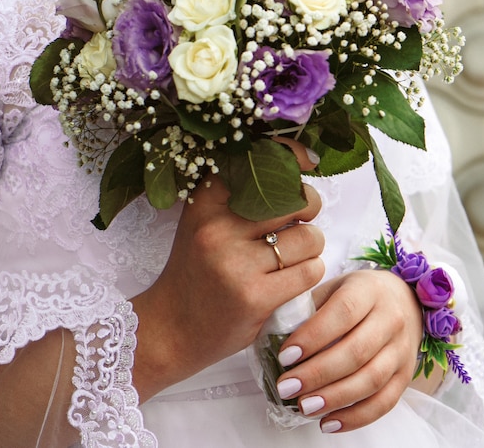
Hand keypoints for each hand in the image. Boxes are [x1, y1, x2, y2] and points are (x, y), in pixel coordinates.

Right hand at [131, 141, 325, 401]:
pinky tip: (290, 280)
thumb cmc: (196, 270)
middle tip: (298, 223)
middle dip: (308, 209)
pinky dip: (309, 274)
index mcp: (204, 202)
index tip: (309, 160)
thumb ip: (238, 195)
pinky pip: (310, 271)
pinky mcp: (255, 296)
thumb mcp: (203, 222)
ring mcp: (235, 263)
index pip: (257, 162)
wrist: (172, 327)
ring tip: (291, 257)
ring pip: (309, 237)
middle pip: (295, 199)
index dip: (290, 155)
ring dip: (311, 248)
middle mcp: (217, 227)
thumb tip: (300, 163)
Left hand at [274, 268, 423, 432]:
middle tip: (286, 387)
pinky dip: (356, 417)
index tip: (285, 355)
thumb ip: (308, 307)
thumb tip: (274, 335)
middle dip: (317, 373)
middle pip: (356, 351)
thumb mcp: (332, 288)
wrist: (403, 299)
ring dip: (334, 398)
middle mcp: (391, 319)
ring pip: (371, 380)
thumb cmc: (356, 294)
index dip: (313, 336)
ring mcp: (402, 349)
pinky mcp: (406, 375)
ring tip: (304, 407)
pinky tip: (328, 422)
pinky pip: (384, 402)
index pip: (342, 312)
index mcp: (367, 290)